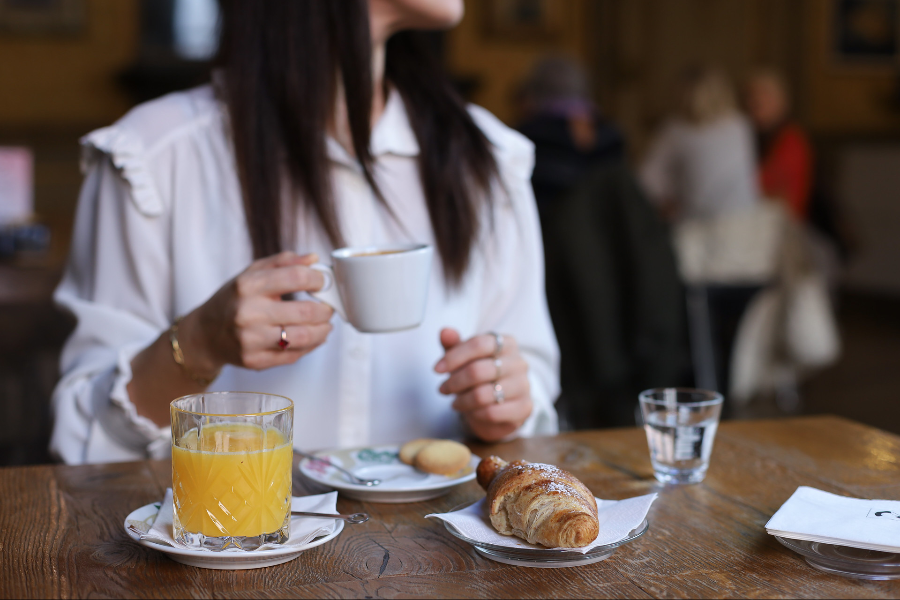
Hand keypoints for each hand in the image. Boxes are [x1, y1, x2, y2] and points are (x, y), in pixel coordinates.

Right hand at [179, 251, 333, 374]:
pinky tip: (313, 338)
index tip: (323, 282)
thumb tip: (314, 259)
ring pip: (304, 337)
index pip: (296, 277)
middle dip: (326, 309)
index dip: (318, 279)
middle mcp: (248, 313)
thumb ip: (284, 262)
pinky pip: (294, 355)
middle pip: (306, 311)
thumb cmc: (233, 300)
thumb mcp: (251, 273)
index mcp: (247, 286)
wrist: (205, 334)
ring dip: (323, 330)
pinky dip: (311, 346)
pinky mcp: (255, 361)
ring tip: (325, 324)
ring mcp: (251, 340)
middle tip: (329, 306)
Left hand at [435, 328, 531, 441]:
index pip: (479, 344)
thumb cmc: (481, 375)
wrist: (502, 403)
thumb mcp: (465, 358)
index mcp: (506, 344)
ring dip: (462, 400)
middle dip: (454, 382)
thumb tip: (445, 332)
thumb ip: (454, 344)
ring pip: (483, 394)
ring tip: (455, 402)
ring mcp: (524, 385)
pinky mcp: (524, 408)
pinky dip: (475, 414)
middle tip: (443, 389)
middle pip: (478, 370)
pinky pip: (492, 412)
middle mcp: (519, 362)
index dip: (454, 357)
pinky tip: (470, 412)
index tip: (437, 369)